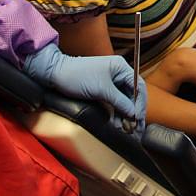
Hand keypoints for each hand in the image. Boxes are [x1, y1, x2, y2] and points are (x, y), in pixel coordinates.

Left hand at [23, 43, 147, 135]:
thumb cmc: (77, 75)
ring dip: (125, 114)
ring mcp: (110, 82)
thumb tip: (133, 113)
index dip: (140, 103)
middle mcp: (118, 74)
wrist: (55, 74)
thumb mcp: (101, 89)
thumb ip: (120, 101)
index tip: (138, 117)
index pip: (138, 86)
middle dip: (134, 111)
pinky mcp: (102, 91)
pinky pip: (115, 103)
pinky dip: (117, 113)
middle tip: (136, 126)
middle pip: (133, 95)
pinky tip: (118, 123)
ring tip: (126, 128)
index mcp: (121, 67)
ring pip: (124, 101)